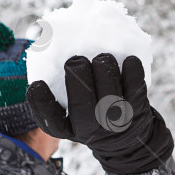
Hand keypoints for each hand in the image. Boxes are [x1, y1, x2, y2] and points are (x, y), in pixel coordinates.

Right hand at [26, 54, 173, 173]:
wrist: (124, 134)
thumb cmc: (88, 110)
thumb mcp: (68, 109)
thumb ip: (57, 85)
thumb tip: (43, 40)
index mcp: (67, 128)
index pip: (50, 121)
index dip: (41, 104)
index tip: (37, 84)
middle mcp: (90, 129)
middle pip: (82, 107)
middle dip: (78, 80)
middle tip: (76, 60)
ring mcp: (114, 122)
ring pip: (110, 99)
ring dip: (105, 73)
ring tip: (102, 57)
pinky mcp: (136, 111)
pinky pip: (136, 92)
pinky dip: (134, 74)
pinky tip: (130, 59)